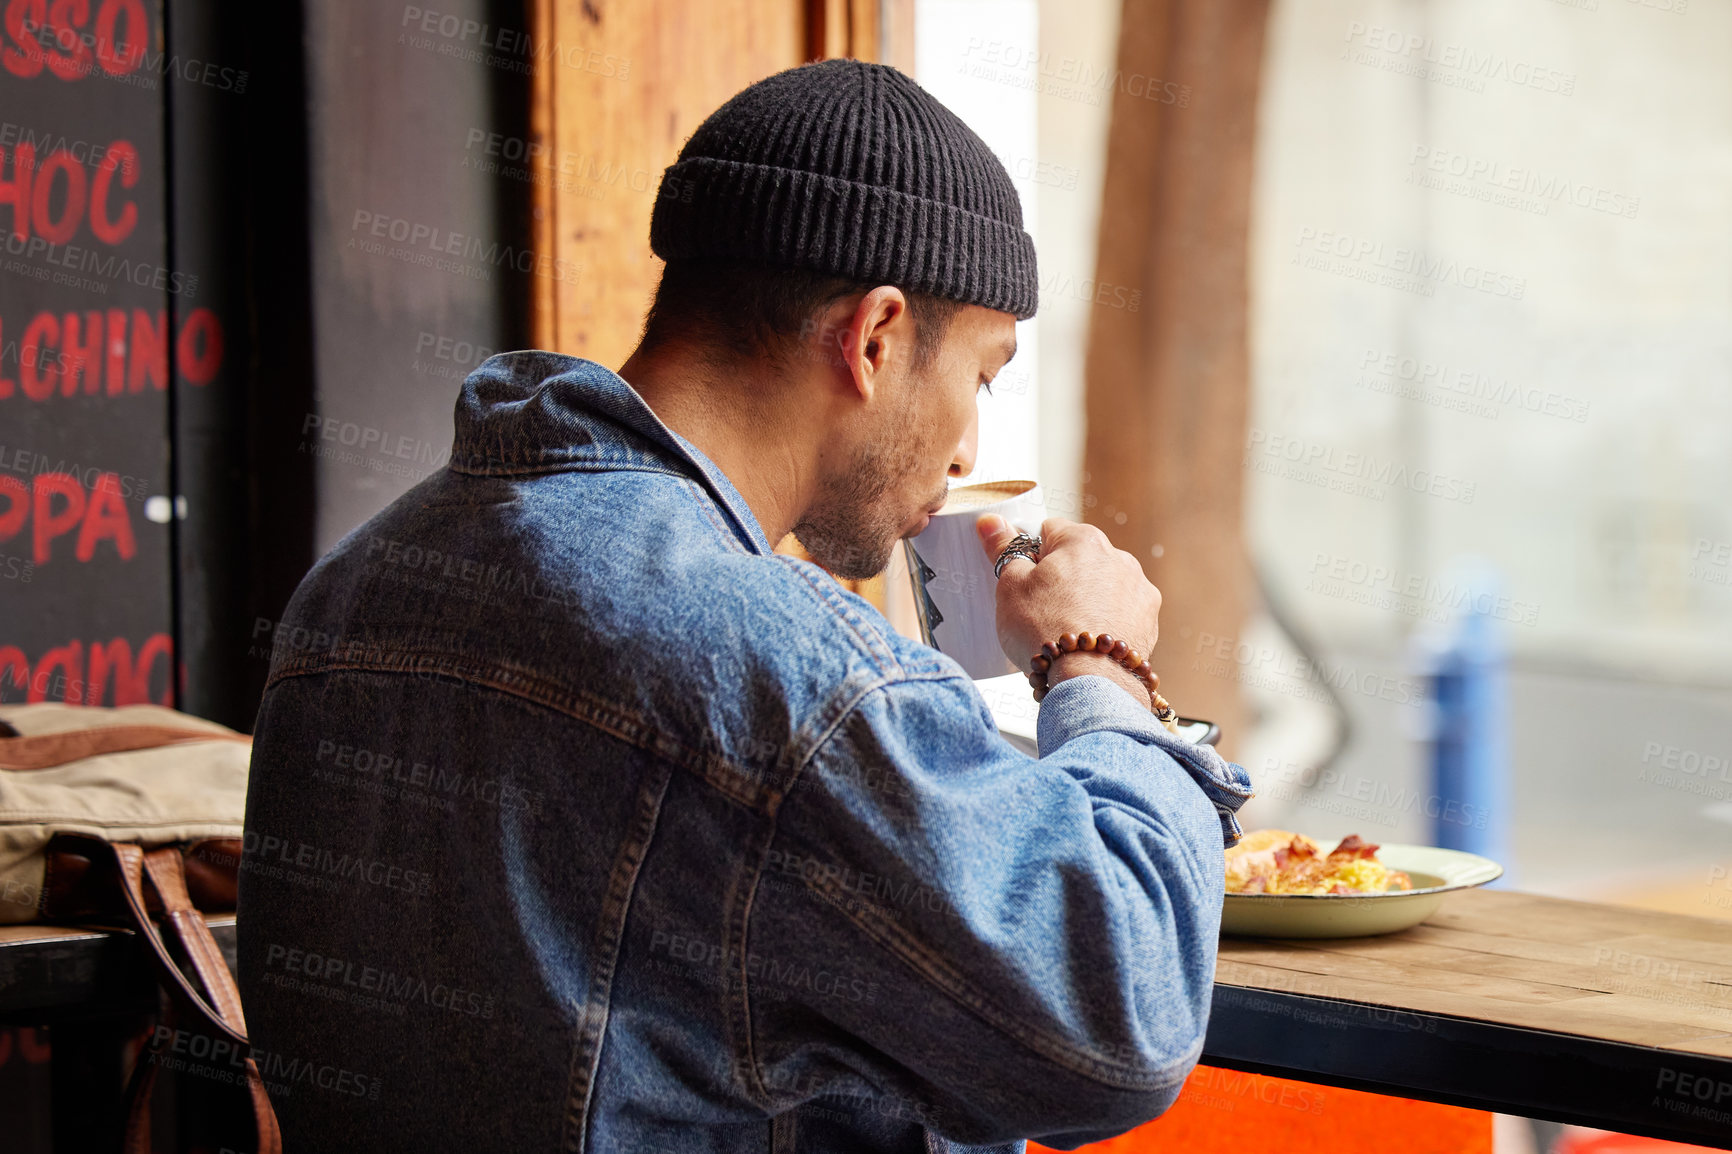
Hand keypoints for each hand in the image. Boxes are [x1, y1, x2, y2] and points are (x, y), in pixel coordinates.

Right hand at [976, 515, 1161, 704]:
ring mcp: (1139, 590)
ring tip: (1064, 633)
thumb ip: (1003, 548)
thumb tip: (991, 522)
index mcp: (1083, 540)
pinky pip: (1120, 615)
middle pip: (1079, 560)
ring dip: (1085, 601)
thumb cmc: (1045, 631)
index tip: (1022, 579)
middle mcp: (1119, 558)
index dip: (1030, 555)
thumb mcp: (1010, 586)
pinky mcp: (1149, 622)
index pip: (1048, 531)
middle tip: (1038, 610)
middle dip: (1060, 580)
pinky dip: (1104, 624)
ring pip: (1101, 588)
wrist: (1089, 682)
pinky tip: (1088, 645)